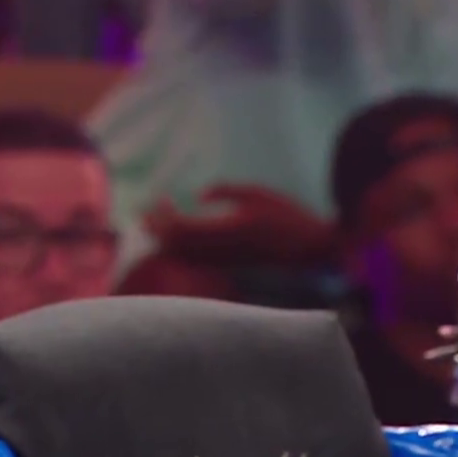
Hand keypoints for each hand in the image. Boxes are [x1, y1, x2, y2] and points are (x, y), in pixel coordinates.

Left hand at [144, 184, 338, 268]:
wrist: (309, 248)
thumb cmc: (286, 216)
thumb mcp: (257, 194)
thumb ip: (227, 191)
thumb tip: (200, 194)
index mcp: (225, 232)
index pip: (180, 228)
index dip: (164, 214)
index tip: (161, 197)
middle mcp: (219, 251)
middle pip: (174, 245)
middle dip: (156, 227)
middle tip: (148, 209)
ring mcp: (222, 261)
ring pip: (182, 255)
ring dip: (164, 239)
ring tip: (155, 221)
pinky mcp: (226, 265)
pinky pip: (193, 260)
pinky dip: (179, 247)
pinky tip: (179, 233)